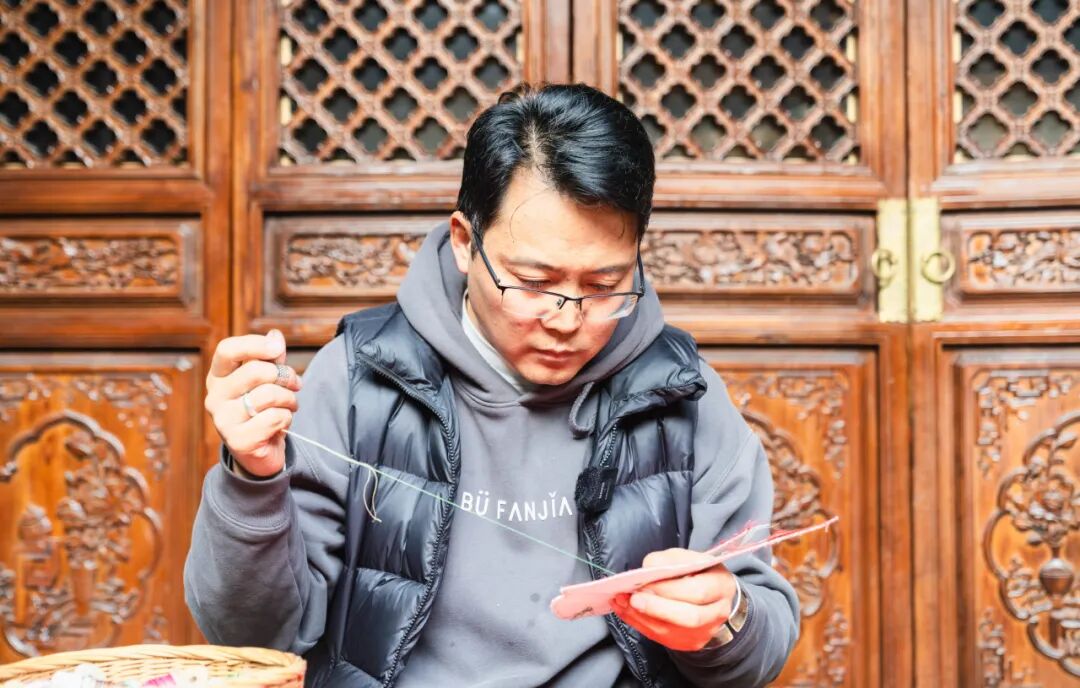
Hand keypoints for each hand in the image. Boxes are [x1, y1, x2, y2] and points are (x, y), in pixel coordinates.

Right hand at [204, 330, 301, 476]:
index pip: (227, 350)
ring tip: (290, 406)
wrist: (261, 452)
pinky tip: (281, 424)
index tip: (277, 349)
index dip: (254, 344)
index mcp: (218, 377)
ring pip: (268, 395)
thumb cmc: (263, 409)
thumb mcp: (268, 380)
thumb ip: (271, 358)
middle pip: (255, 370)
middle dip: (285, 375)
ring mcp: (223, 420)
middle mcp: (214, 397)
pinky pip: (275, 417)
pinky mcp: (238, 441)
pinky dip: (287, 418)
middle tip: (295, 385)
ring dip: (290, 399)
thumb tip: (275, 336)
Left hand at [611, 548, 737, 651]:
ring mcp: (703, 633)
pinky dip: (638, 623)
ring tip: (621, 601)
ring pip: (671, 631)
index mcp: (721, 586)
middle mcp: (716, 613)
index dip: (669, 589)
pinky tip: (624, 610)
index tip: (645, 583)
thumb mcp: (689, 557)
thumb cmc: (700, 573)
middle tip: (632, 598)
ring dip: (641, 616)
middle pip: (688, 617)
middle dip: (656, 608)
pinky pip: (660, 637)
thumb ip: (669, 559)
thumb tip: (647, 567)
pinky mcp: (688, 643)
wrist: (715, 598)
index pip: (697, 592)